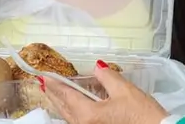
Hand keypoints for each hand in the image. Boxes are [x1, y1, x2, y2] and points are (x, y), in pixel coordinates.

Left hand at [44, 61, 168, 123]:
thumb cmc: (141, 115)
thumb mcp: (125, 90)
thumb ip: (107, 76)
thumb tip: (97, 67)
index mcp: (88, 115)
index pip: (66, 95)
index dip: (54, 84)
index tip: (43, 76)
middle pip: (63, 108)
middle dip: (54, 94)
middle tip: (45, 83)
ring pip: (69, 117)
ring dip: (62, 104)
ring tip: (56, 92)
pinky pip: (78, 121)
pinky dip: (72, 111)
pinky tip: (74, 106)